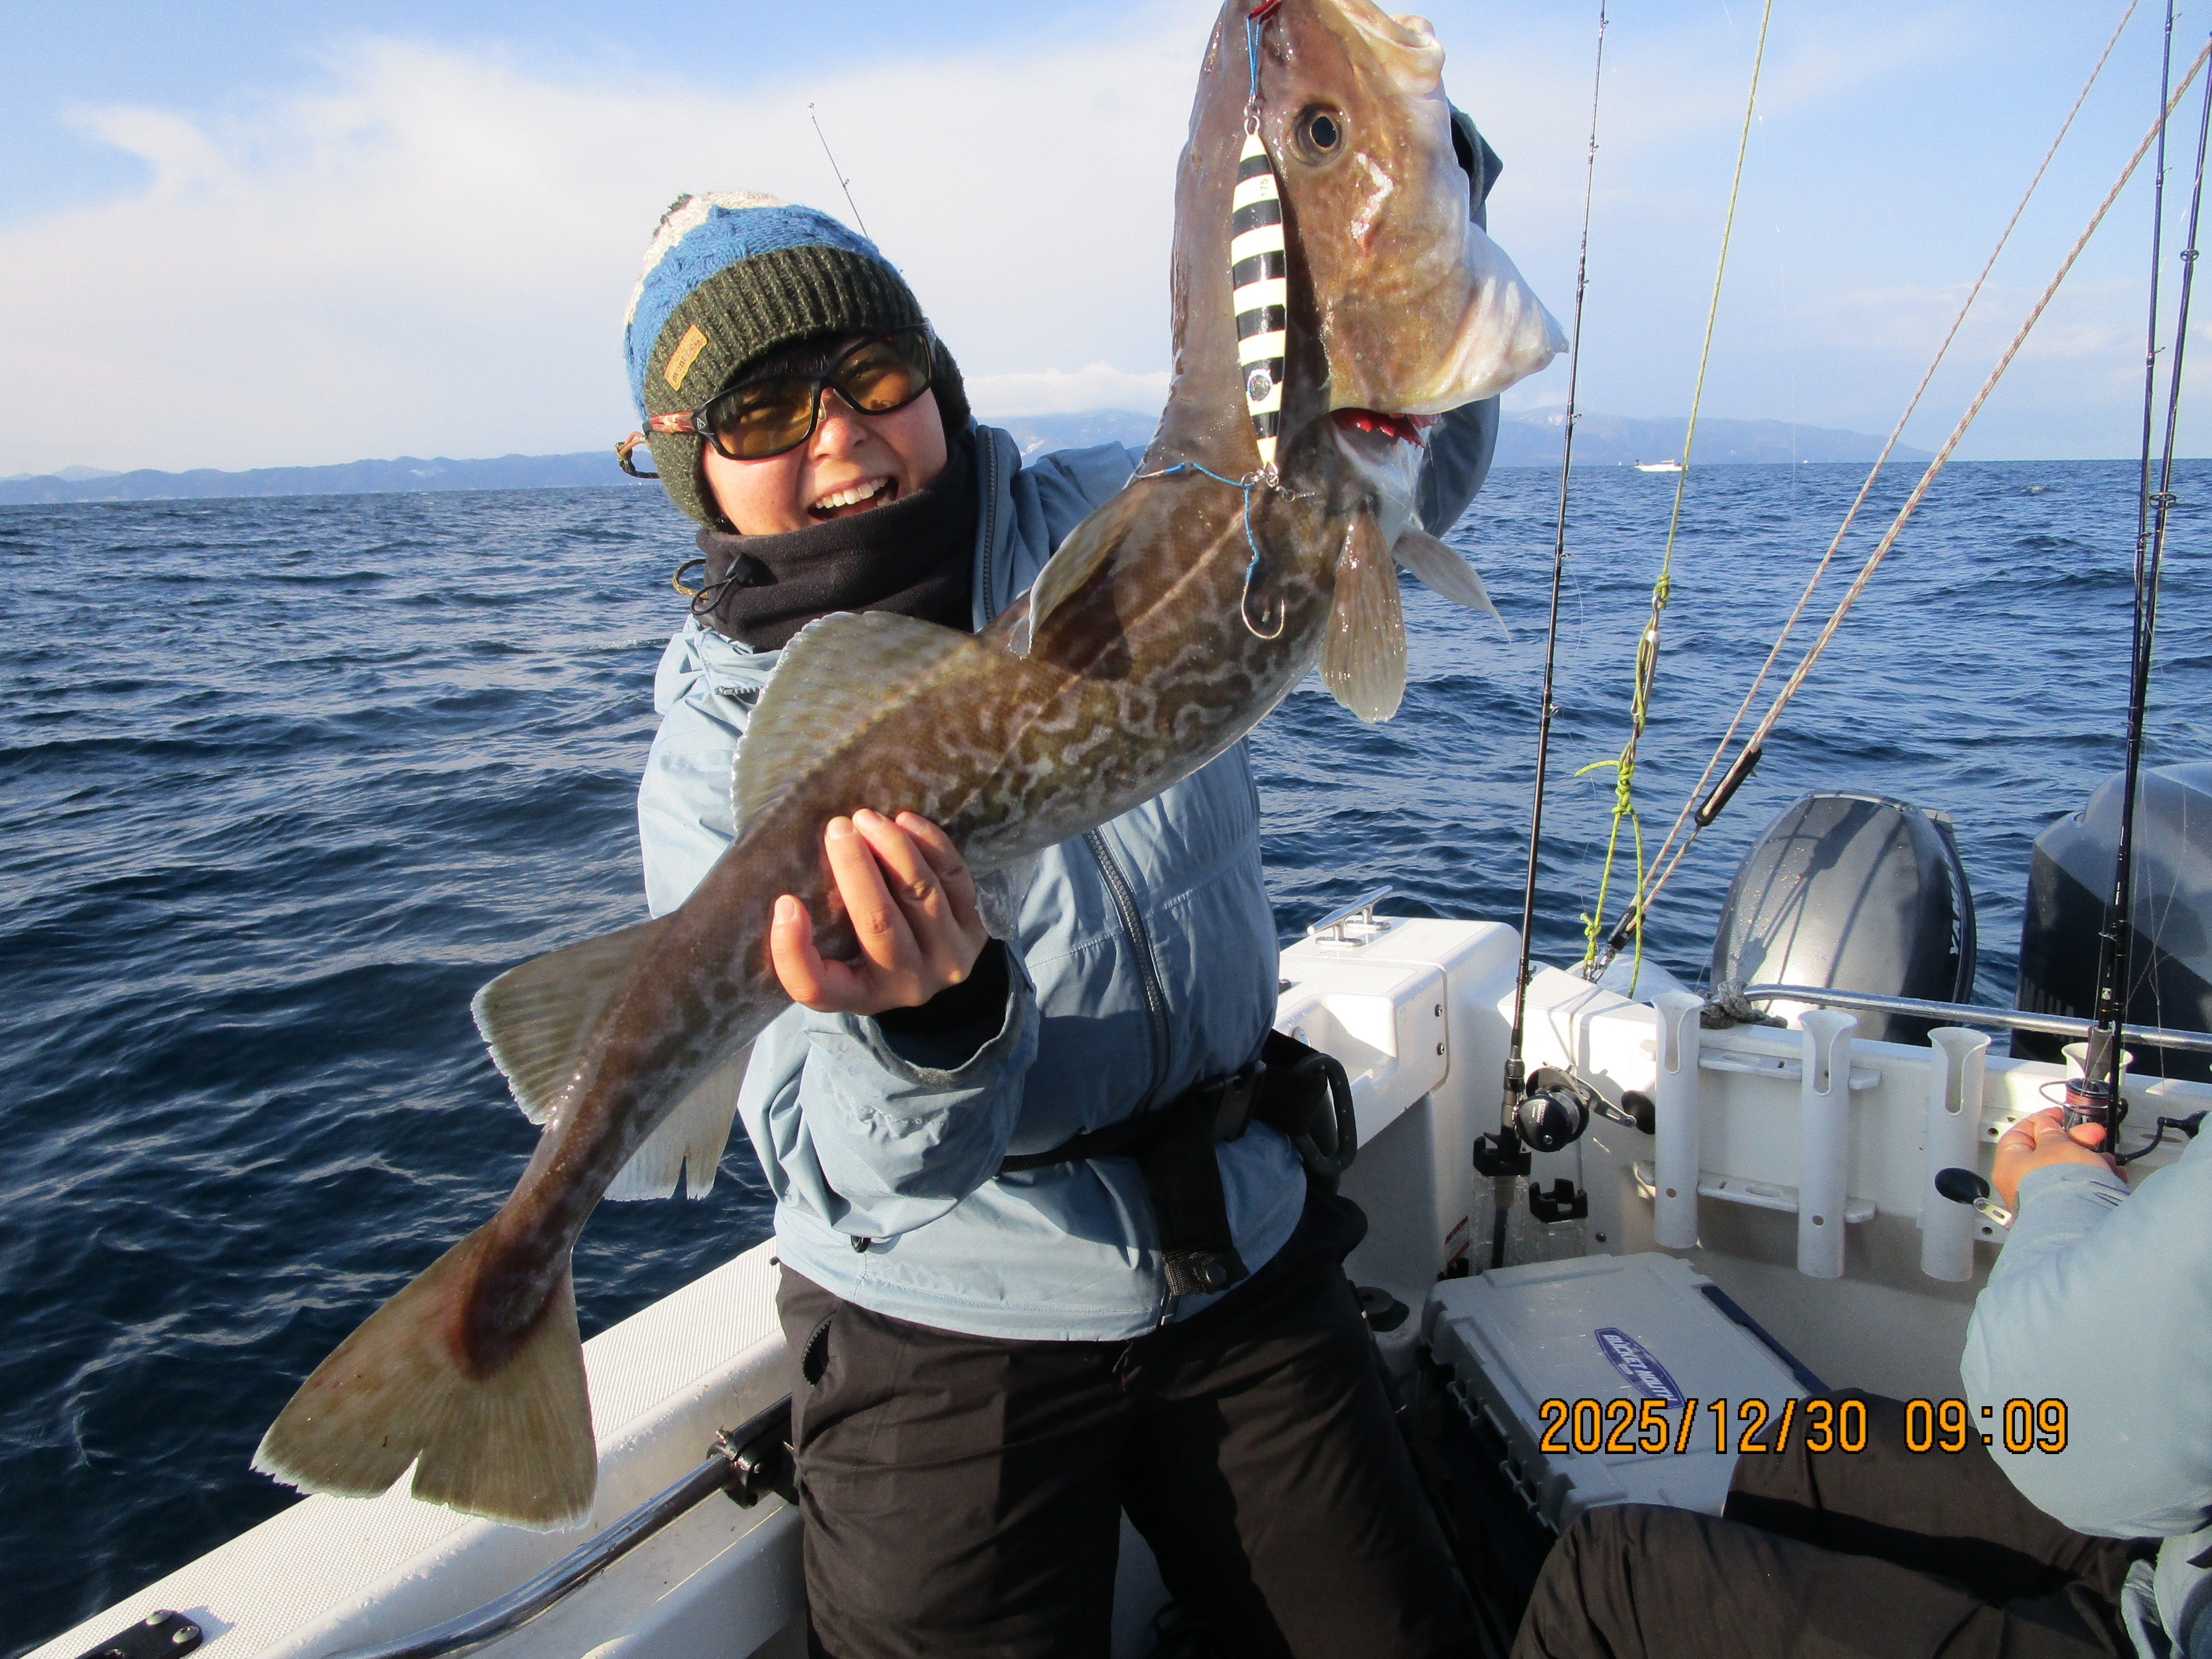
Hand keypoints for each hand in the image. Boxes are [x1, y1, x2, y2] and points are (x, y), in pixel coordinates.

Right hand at [770, 810, 988, 1016]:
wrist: (936, 967)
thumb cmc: (869, 953)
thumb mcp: (837, 959)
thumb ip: (812, 934)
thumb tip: (788, 891)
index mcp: (858, 996)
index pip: (815, 987)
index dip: (793, 950)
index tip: (785, 902)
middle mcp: (905, 984)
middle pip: (879, 923)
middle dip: (856, 869)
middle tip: (836, 828)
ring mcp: (948, 958)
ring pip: (921, 894)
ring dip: (894, 849)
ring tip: (867, 819)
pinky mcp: (976, 929)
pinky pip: (955, 879)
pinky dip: (931, 845)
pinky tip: (905, 822)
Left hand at [1992, 1107, 2116, 1209]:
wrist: (2082, 1223)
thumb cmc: (2061, 1186)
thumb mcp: (2057, 1146)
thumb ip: (2051, 1132)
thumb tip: (2045, 1125)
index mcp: (2010, 1165)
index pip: (2019, 1135)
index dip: (2040, 1121)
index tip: (2058, 1115)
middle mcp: (2024, 1184)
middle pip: (2048, 1153)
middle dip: (2075, 1141)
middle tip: (2093, 1134)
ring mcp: (2046, 1199)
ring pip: (2069, 1171)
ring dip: (2091, 1160)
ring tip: (2106, 1160)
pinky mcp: (2069, 1210)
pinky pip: (2082, 1189)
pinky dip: (2097, 1179)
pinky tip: (2112, 1175)